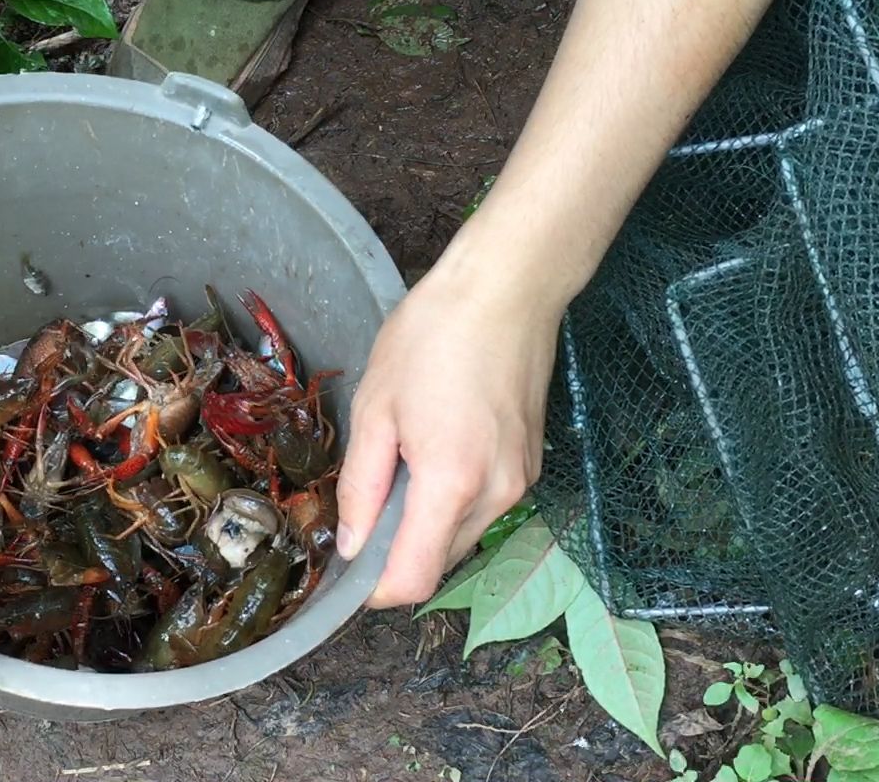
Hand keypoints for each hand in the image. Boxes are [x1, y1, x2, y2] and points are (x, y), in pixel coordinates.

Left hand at [336, 257, 558, 606]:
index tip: (346, 569)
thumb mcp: (376, 408)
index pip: (414, 580)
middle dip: (397, 550)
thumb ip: (361, 486)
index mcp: (453, 483)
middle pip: (439, 561)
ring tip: (401, 460)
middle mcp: (497, 495)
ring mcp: (521, 481)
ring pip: (462, 535)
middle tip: (364, 500)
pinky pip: (484, 505)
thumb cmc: (434, 335)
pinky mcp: (532, 464)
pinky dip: (453, 497)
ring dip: (425, 521)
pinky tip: (434, 446)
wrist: (507, 289)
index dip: (374, 589)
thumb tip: (353, 546)